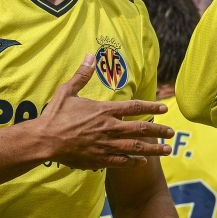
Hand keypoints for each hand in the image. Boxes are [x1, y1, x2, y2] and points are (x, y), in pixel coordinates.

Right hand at [34, 54, 173, 169]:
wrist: (44, 140)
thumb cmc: (54, 115)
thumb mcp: (67, 91)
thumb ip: (82, 75)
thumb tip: (89, 56)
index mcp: (103, 110)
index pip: (134, 107)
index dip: (152, 107)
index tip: (165, 108)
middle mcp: (109, 127)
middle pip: (140, 129)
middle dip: (159, 131)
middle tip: (172, 133)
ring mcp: (105, 145)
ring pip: (135, 147)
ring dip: (153, 148)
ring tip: (167, 150)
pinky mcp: (99, 158)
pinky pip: (121, 160)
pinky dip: (134, 161)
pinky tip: (143, 161)